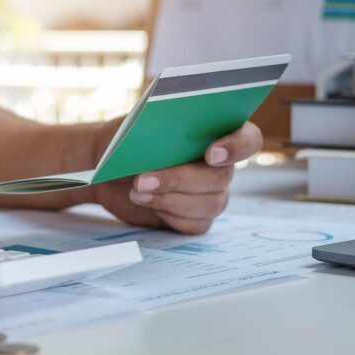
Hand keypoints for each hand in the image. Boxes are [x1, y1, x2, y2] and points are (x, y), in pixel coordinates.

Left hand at [91, 120, 262, 233]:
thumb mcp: (133, 130)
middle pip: (219, 177)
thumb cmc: (124, 142)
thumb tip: (164, 143)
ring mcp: (211, 194)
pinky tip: (146, 204)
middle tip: (143, 179)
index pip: (248, 139)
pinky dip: (168, 215)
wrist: (106, 170)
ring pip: (210, 204)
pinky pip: (195, 224)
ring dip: (170, 199)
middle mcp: (220, 166)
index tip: (210, 154)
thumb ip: (155, 131)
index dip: (237, 146)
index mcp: (215, 133)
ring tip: (137, 192)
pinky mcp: (195, 217)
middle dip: (179, 179)